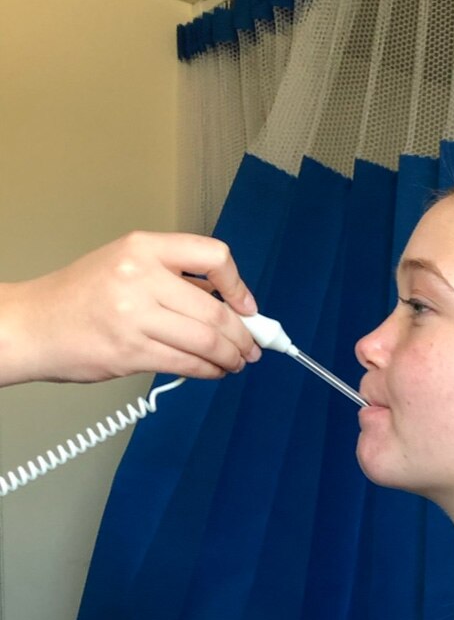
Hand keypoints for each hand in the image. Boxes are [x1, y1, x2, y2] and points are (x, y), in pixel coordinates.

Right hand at [0, 231, 261, 385]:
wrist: (33, 325)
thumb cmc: (80, 297)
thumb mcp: (125, 265)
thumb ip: (174, 277)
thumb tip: (229, 302)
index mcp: (142, 248)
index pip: (212, 255)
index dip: (238, 285)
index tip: (247, 307)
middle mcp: (140, 277)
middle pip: (217, 311)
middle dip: (245, 336)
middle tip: (253, 347)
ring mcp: (135, 316)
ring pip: (207, 342)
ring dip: (231, 358)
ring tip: (236, 362)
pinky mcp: (131, 352)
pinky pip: (187, 364)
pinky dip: (210, 371)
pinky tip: (213, 371)